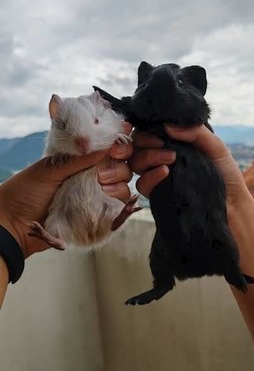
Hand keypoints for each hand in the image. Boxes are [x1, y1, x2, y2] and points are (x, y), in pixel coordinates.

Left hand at [0, 124, 132, 257]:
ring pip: (123, 188)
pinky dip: (119, 205)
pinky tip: (106, 199)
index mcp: (79, 161)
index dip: (118, 146)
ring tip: (100, 187)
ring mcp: (95, 198)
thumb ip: (77, 158)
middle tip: (101, 174)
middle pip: (122, 168)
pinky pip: (118, 210)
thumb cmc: (24, 193)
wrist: (14, 224)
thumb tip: (104, 146)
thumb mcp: (49, 169)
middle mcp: (90, 178)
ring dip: (116, 185)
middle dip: (117, 167)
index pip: (108, 150)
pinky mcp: (97, 217)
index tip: (116, 148)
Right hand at [129, 125, 246, 204]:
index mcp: (172, 143)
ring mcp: (157, 176)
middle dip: (146, 142)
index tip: (160, 132)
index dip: (147, 130)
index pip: (148, 132)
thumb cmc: (225, 173)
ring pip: (136, 163)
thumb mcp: (215, 146)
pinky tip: (166, 172)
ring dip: (149, 157)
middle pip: (137, 146)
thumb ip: (195, 132)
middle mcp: (161, 158)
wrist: (232, 203)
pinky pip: (141, 184)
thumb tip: (167, 126)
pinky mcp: (157, 194)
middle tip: (163, 144)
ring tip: (171, 159)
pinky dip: (150, 176)